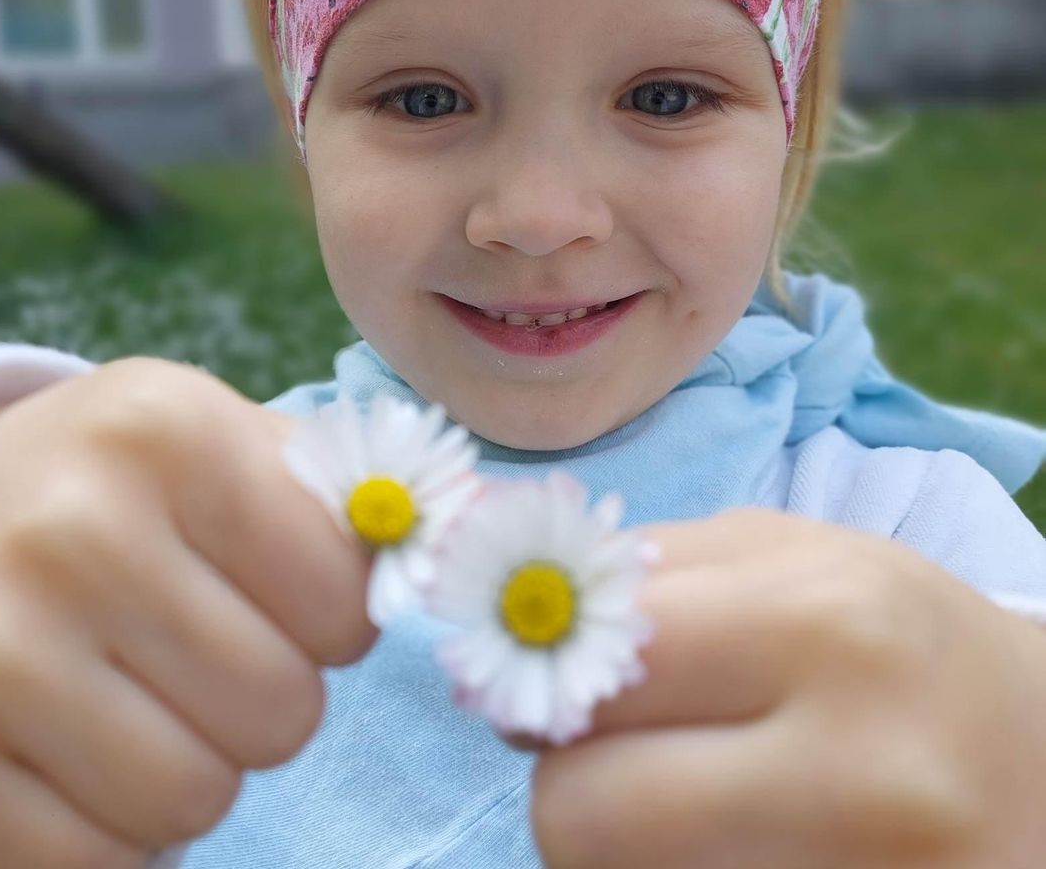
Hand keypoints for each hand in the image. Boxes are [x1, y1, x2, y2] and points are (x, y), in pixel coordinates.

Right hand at [0, 358, 376, 867]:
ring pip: (193, 799)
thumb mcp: (224, 446)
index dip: (333, 617)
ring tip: (144, 699)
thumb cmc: (123, 490)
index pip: (344, 603)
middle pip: (279, 711)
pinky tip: (78, 749)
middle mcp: (64, 531)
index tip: (279, 593)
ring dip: (196, 768)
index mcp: (161, 430)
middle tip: (207, 655)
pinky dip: (112, 828)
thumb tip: (449, 538)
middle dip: (267, 698)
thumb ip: (344, 501)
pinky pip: (98, 861)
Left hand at [529, 508, 1045, 868]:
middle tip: (608, 753)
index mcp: (827, 628)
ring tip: (691, 800)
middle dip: (569, 780)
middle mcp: (860, 773)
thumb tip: (499, 603)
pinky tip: (739, 845)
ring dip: (620, 843)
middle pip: (578, 812)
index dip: (537, 676)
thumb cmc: (897, 638)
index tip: (540, 675)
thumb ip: (639, 575)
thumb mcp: (785, 558)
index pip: (588, 677)